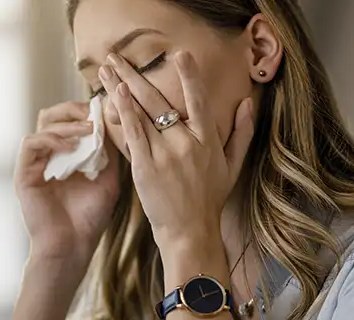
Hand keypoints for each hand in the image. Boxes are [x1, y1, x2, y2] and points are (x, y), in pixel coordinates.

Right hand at [15, 100, 120, 262]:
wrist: (72, 246)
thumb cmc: (89, 218)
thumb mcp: (108, 179)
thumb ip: (109, 152)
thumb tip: (114, 123)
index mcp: (65, 156)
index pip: (70, 120)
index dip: (85, 111)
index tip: (105, 110)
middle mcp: (48, 156)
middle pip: (52, 115)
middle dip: (74, 109)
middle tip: (93, 113)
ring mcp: (34, 164)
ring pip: (43, 125)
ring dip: (67, 124)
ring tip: (88, 129)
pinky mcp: (23, 173)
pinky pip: (31, 143)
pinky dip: (51, 140)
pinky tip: (71, 148)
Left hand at [97, 51, 254, 248]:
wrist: (190, 232)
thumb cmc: (209, 200)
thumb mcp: (233, 166)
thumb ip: (242, 133)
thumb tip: (248, 103)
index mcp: (208, 140)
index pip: (199, 101)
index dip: (189, 77)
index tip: (180, 54)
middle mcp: (186, 143)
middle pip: (159, 100)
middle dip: (136, 74)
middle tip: (117, 56)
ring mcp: (164, 154)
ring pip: (141, 113)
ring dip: (121, 86)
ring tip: (105, 68)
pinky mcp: (145, 167)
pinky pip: (133, 134)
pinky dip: (124, 112)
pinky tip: (113, 94)